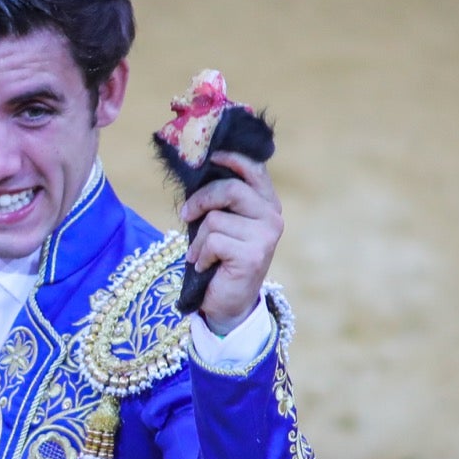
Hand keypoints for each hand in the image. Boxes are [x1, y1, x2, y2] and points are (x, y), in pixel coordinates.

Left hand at [180, 150, 281, 334]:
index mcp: (266, 204)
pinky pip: (213, 242)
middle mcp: (272, 217)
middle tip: (186, 213)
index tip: (211, 155)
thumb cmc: (221, 259)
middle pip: (231, 190)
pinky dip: (201, 255)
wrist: (229, 303)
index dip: (232, 158)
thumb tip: (198, 167)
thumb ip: (220, 200)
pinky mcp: (253, 255)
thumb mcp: (223, 223)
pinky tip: (206, 266)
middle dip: (201, 200)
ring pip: (216, 219)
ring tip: (200, 254)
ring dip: (198, 239)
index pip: (254, 170)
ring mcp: (265, 236)